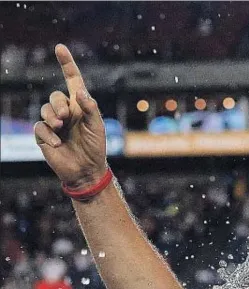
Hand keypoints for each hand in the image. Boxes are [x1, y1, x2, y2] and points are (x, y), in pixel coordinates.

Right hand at [34, 44, 106, 189]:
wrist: (86, 170)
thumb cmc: (95, 148)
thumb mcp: (97, 127)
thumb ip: (91, 108)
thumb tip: (80, 93)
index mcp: (80, 106)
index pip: (72, 81)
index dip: (66, 64)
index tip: (60, 48)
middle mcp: (66, 111)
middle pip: (55, 96)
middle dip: (59, 104)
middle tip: (66, 118)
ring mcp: (54, 123)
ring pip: (45, 109)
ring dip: (52, 117)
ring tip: (61, 128)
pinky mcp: (44, 135)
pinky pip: (40, 127)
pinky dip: (48, 134)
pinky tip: (57, 143)